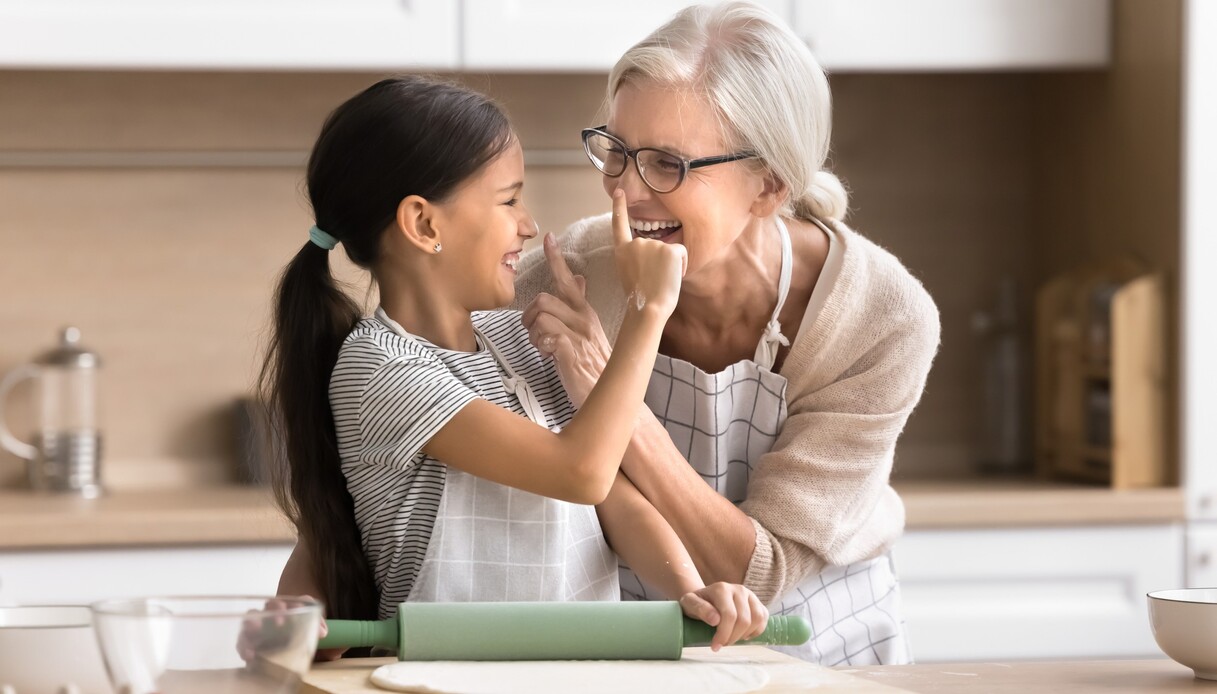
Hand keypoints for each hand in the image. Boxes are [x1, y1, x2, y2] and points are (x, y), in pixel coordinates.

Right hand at [236, 595, 344, 663]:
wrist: (284, 658)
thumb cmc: (301, 643)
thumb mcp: (316, 639)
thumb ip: (322, 632)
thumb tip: (323, 633)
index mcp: (295, 611)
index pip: (300, 602)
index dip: (300, 604)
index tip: (298, 611)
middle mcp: (276, 615)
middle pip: (273, 603)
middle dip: (276, 608)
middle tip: (281, 622)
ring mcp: (260, 627)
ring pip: (252, 616)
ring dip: (253, 620)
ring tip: (255, 628)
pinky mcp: (248, 642)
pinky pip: (242, 640)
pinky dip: (243, 646)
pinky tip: (250, 654)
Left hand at [521, 233, 612, 407]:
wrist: (612, 393)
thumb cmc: (596, 364)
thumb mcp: (590, 330)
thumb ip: (580, 305)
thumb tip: (579, 279)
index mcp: (585, 313)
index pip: (569, 281)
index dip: (557, 259)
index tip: (549, 237)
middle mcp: (583, 320)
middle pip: (544, 300)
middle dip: (529, 315)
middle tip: (533, 332)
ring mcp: (578, 336)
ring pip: (540, 319)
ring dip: (534, 336)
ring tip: (545, 349)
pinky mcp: (571, 353)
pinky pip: (546, 338)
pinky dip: (542, 347)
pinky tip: (550, 357)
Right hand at [610, 189, 685, 317]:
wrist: (647, 308)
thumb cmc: (640, 299)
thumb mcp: (629, 273)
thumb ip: (635, 258)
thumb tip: (648, 256)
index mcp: (622, 251)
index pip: (619, 224)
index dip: (619, 207)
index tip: (619, 191)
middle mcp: (636, 243)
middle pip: (656, 246)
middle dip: (660, 262)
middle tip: (653, 280)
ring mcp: (653, 245)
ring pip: (669, 251)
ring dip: (670, 266)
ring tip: (661, 281)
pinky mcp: (669, 250)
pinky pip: (681, 254)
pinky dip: (682, 266)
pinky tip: (673, 277)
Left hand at [678, 583, 768, 650]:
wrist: (705, 598)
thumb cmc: (696, 603)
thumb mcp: (689, 604)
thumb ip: (699, 609)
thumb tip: (715, 619)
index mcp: (721, 589)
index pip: (729, 615)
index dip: (724, 634)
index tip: (715, 646)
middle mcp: (738, 589)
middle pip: (744, 620)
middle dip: (733, 637)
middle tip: (723, 644)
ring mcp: (750, 594)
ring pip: (757, 619)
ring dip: (745, 635)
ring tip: (732, 638)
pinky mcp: (757, 602)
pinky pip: (764, 618)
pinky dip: (756, 631)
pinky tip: (743, 634)